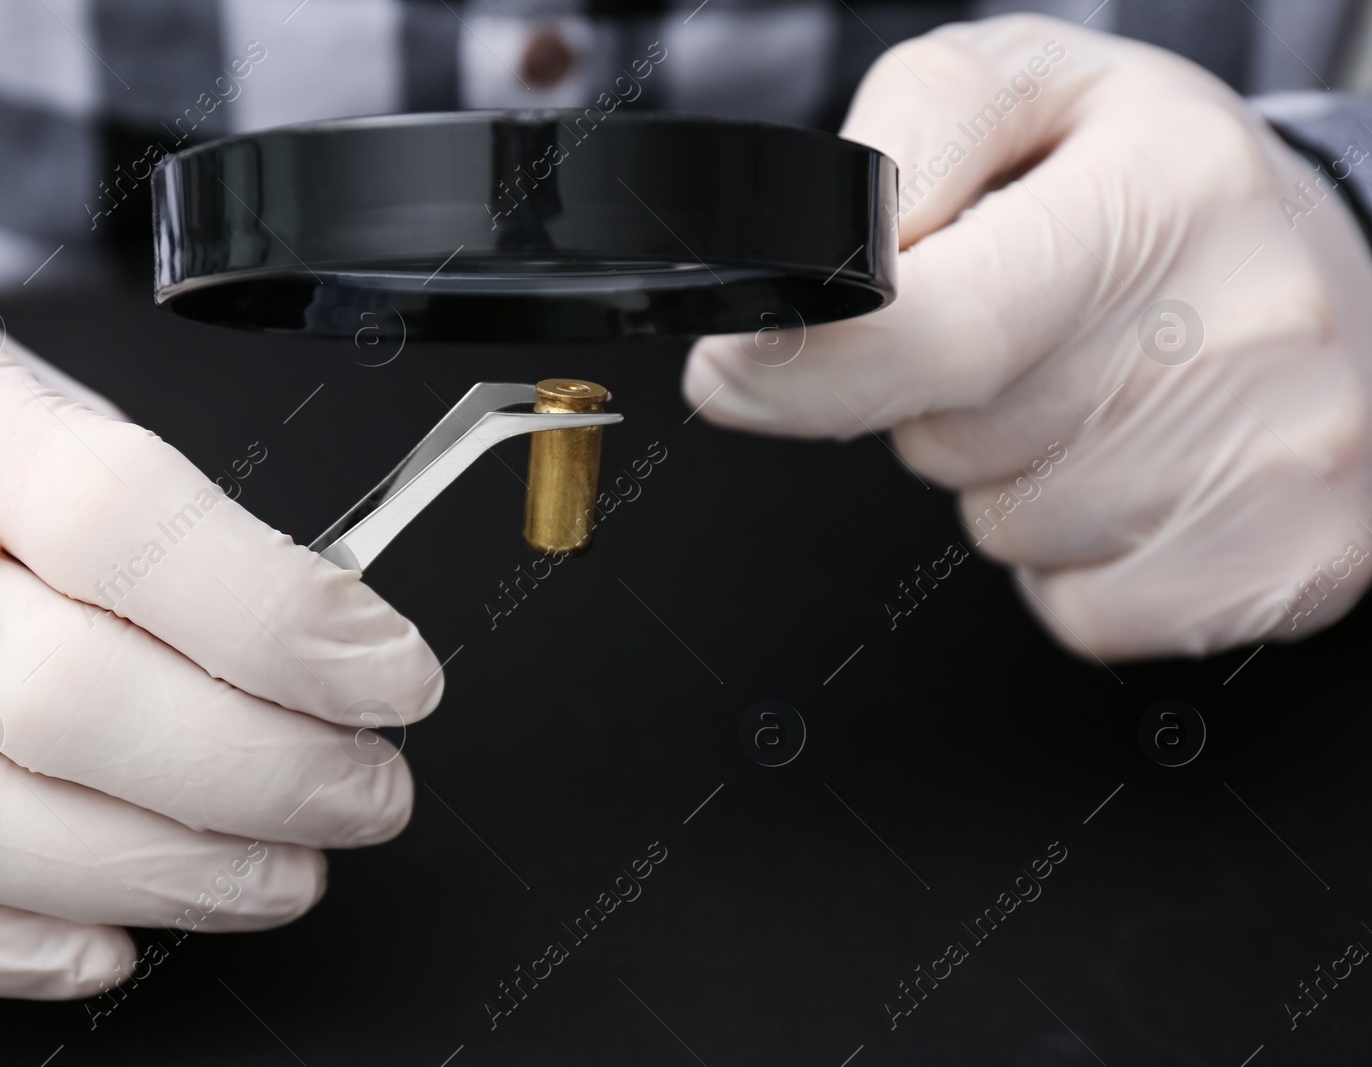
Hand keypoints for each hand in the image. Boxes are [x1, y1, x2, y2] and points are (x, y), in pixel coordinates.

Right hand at [0, 300, 440, 997]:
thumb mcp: (48, 410)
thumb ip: (171, 526)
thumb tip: (328, 641)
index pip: (131, 527)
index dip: (282, 621)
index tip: (394, 677)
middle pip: (68, 698)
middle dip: (259, 773)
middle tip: (365, 793)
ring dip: (158, 872)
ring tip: (283, 872)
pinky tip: (108, 944)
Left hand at [684, 14, 1371, 659]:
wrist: (1342, 266)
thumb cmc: (1159, 181)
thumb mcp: (1023, 93)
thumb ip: (904, 146)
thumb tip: (815, 276)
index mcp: (1164, 192)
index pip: (946, 324)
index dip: (812, 367)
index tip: (735, 370)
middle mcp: (1246, 327)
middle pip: (953, 442)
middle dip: (940, 400)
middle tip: (1026, 331)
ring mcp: (1286, 460)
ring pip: (1010, 533)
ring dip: (1015, 472)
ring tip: (1099, 386)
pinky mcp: (1298, 564)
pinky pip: (1082, 611)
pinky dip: (1079, 557)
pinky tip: (1139, 467)